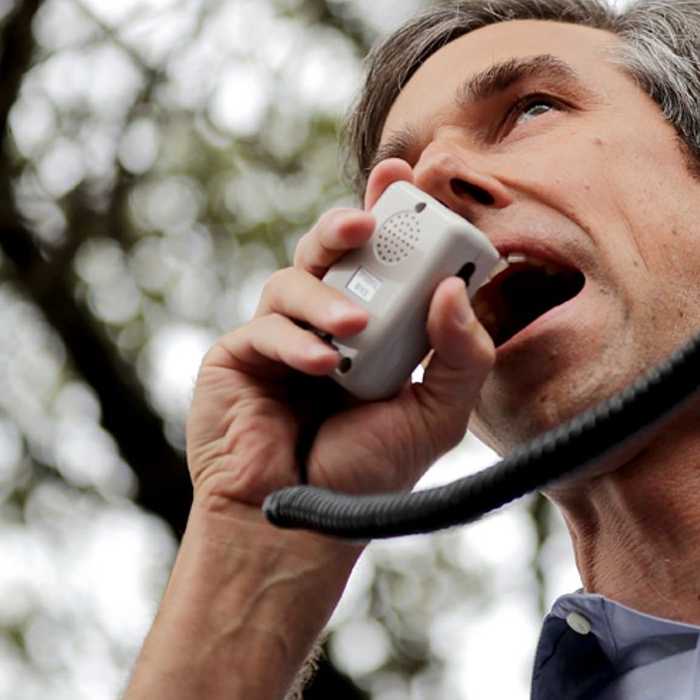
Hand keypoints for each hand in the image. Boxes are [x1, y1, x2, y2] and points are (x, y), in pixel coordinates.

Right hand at [185, 158, 495, 527]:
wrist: (301, 527)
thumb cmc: (369, 472)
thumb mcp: (437, 413)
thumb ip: (462, 354)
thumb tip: (454, 288)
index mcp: (378, 328)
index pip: (385, 257)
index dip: (392, 212)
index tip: (407, 173)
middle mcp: (328, 323)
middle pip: (332, 250)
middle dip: (348, 224)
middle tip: (369, 219)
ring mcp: (279, 336)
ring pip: (294, 278)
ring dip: (327, 295)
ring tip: (355, 328)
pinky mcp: (237, 355)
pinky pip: (264, 327)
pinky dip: (296, 342)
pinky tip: (321, 369)